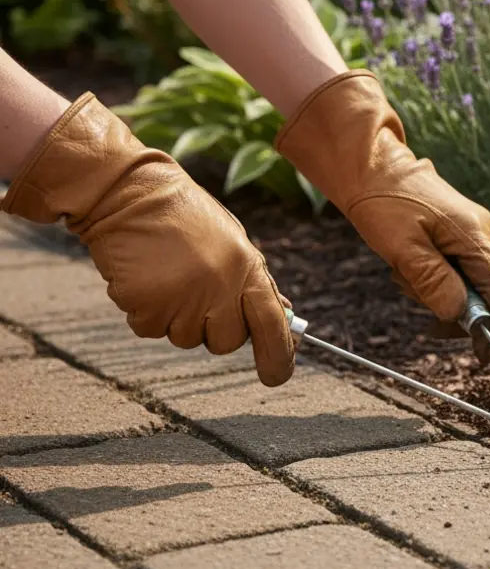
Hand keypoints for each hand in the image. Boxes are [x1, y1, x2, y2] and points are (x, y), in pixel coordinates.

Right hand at [2, 94, 295, 385]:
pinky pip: (150, 330)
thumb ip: (253, 281)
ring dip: (176, 317)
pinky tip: (145, 277)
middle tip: (195, 292)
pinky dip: (145, 312)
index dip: (279, 355)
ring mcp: (182, 298)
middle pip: (227, 341)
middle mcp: (219, 286)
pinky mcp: (146, 305)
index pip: (273, 324)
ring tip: (168, 275)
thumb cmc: (184, 217)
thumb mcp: (232, 241)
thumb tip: (282, 318)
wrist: (127, 193)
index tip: (276, 375)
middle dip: (214, 328)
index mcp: (247, 267)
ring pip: (187, 338)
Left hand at [276, 70, 489, 362]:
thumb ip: (434, 282)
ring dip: (443, 294)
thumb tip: (460, 315)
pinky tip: (407, 271)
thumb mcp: (402, 248)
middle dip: (464, 314)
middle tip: (430, 328)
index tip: (481, 356)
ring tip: (405, 280)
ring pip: (472, 281)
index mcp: (474, 236)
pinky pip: (458, 267)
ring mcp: (470, 230)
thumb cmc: (383, 202)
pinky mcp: (456, 231)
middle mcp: (481, 233)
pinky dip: (437, 280)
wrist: (368, 164)